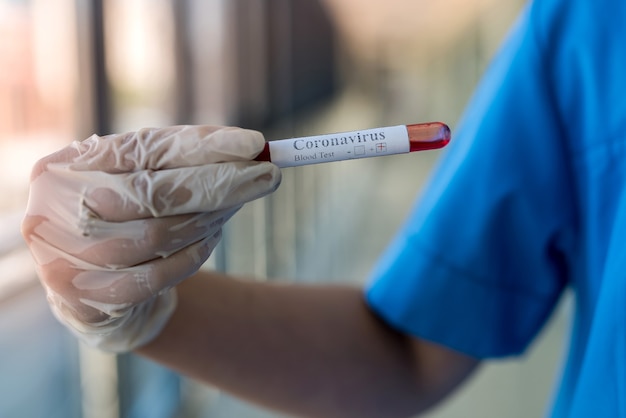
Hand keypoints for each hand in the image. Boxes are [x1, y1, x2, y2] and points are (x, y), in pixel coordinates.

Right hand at [21, 126, 280, 351]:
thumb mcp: (144, 182)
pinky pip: (156, 277)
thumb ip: (185, 163)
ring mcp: (64, 254)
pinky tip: (207, 242)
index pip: (145, 148)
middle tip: (270, 175)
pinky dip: (190, 257)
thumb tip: (253, 150)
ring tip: (231, 209)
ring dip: (207, 221)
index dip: (204, 146)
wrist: (95, 286)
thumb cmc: (126, 218)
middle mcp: (56, 206)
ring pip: (159, 236)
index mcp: (68, 164)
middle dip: (219, 184)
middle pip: (153, 193)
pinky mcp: (83, 297)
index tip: (256, 144)